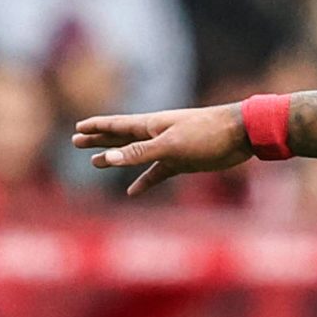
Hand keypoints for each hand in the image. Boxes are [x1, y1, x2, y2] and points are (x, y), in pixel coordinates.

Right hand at [72, 104, 254, 196]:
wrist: (241, 136)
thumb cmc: (206, 134)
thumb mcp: (170, 145)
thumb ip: (139, 152)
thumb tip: (108, 157)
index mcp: (151, 125)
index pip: (117, 125)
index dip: (97, 127)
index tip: (78, 127)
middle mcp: (157, 135)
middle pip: (121, 138)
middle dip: (99, 140)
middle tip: (76, 141)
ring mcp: (169, 149)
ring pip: (136, 156)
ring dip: (117, 158)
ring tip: (95, 162)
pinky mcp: (182, 162)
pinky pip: (157, 173)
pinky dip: (145, 181)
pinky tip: (133, 191)